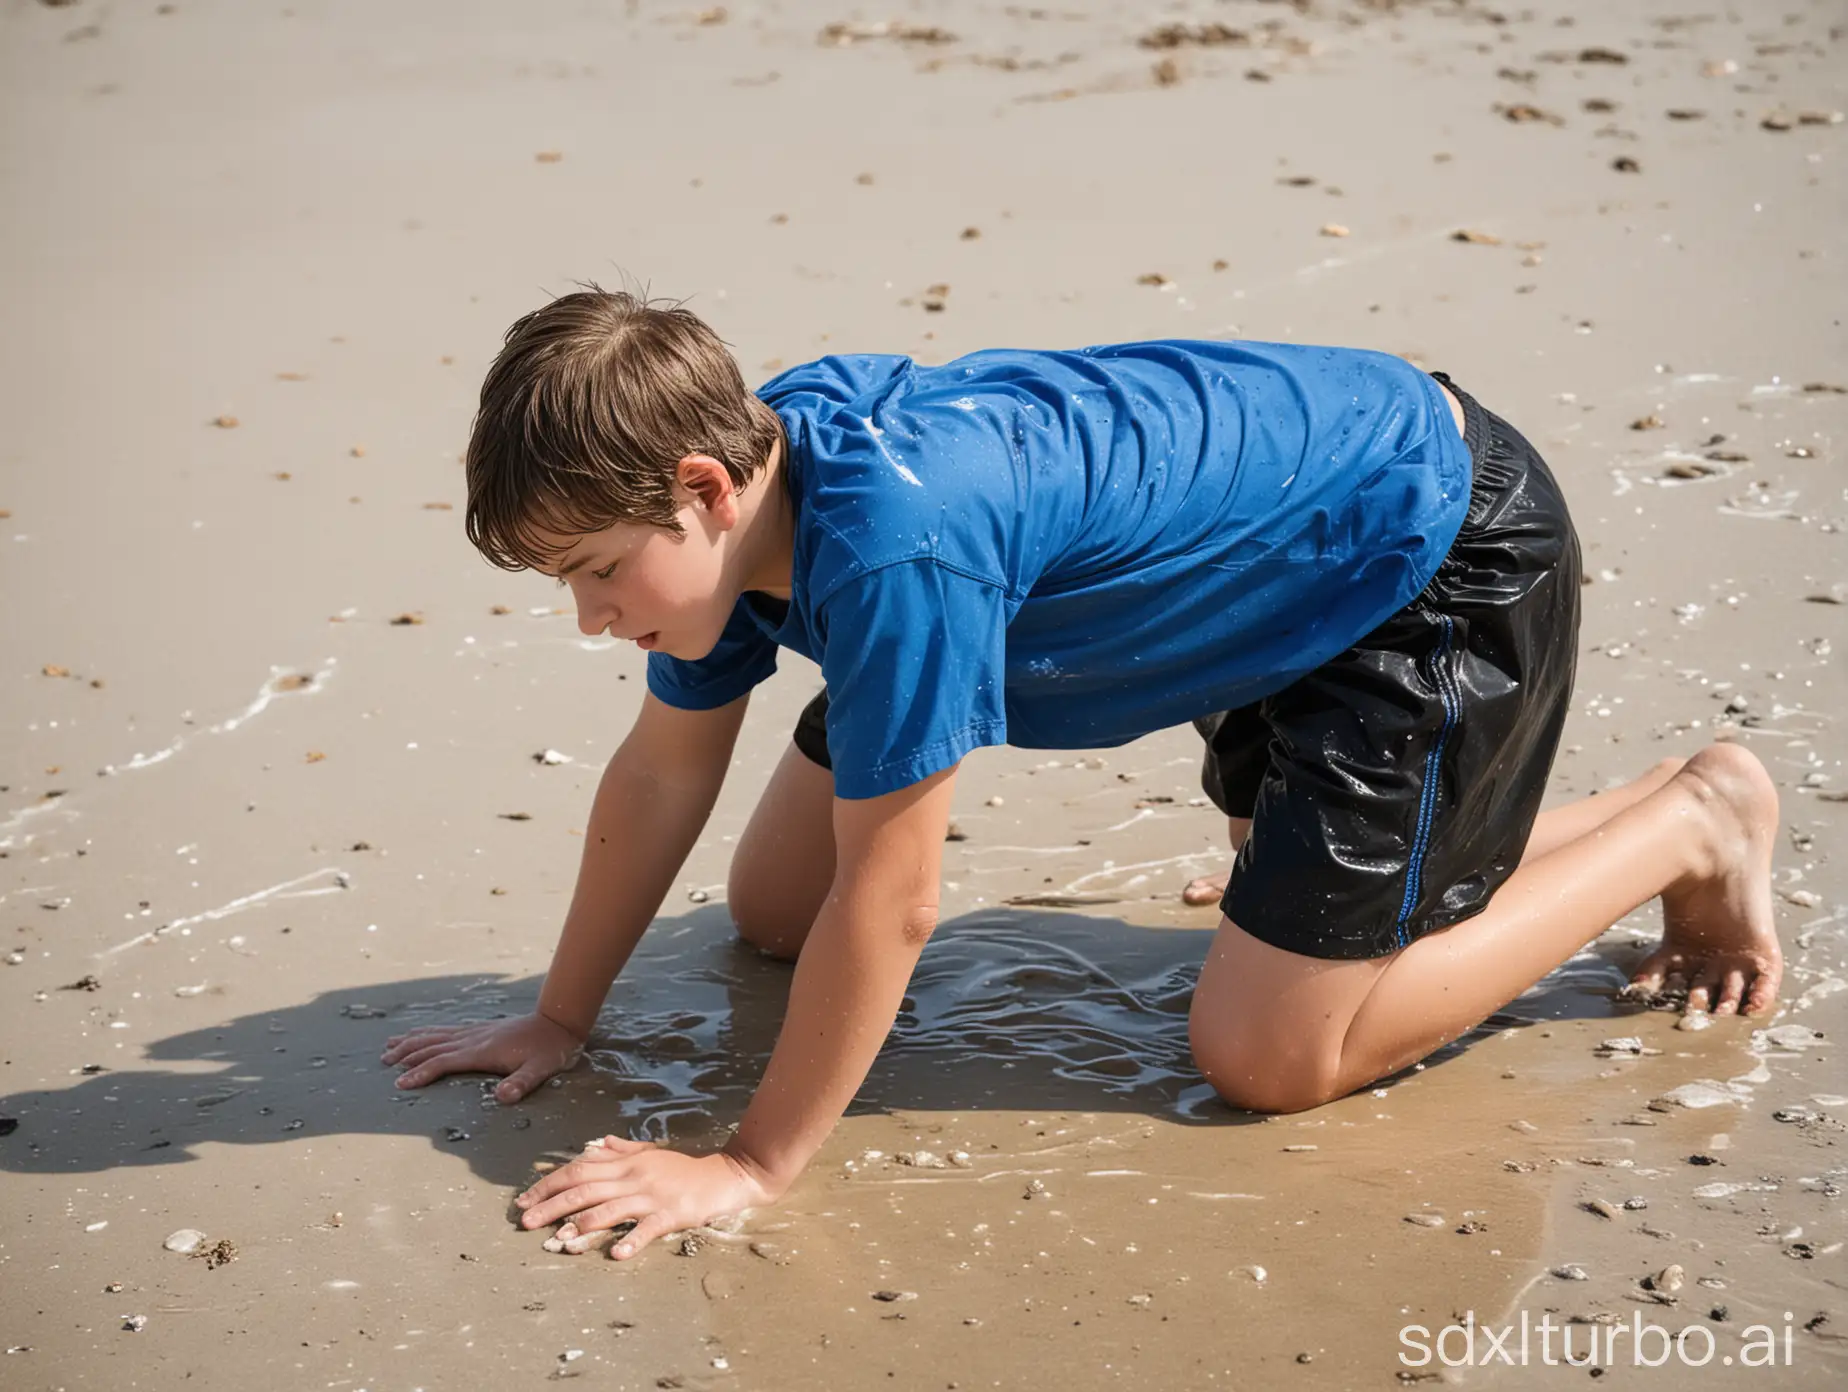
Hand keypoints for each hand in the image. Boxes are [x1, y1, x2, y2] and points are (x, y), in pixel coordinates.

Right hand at [380, 1011, 582, 1102]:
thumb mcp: (541, 1069)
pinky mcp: (481, 1029)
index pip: (444, 1061)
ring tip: (390, 1046)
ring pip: (436, 1035)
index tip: (401, 1083)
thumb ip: (521, 1082)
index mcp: (483, 1051)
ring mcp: (476, 1032)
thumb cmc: (551, 1049)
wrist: (559, 1021)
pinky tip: (420, 1034)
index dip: (422, 1072)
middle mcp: (474, 1038)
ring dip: (413, 1041)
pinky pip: (447, 1030)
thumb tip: (503, 1097)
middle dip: (408, 1054)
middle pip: (433, 1045)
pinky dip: (428, 1032)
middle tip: (384, 1062)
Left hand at [515, 1136, 775, 1258]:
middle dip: (552, 1205)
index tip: (524, 1199)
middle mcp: (634, 1176)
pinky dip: (631, 1240)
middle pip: (585, 1189)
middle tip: (526, 1222)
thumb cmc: (685, 1167)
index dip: (549, 1183)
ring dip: (581, 1224)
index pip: (579, 1169)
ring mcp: (653, 1195)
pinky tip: (615, 1254)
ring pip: (610, 1208)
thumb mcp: (652, 1153)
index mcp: (627, 1162)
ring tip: (559, 1239)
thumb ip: (622, 1150)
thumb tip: (598, 1144)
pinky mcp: (672, 1214)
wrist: (726, 1175)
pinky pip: (648, 1228)